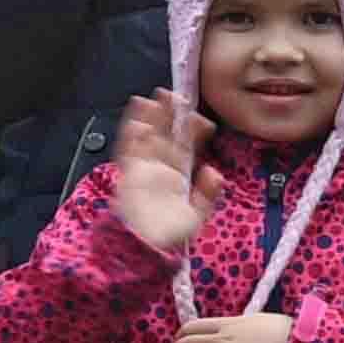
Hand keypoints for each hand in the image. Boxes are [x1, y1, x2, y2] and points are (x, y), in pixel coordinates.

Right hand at [104, 92, 204, 257]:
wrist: (148, 248)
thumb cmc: (170, 234)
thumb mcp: (197, 215)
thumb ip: (207, 194)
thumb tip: (215, 172)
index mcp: (178, 175)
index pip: (187, 146)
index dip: (194, 132)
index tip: (204, 120)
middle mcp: (160, 168)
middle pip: (165, 136)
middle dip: (169, 115)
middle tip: (174, 94)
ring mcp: (143, 170)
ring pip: (145, 139)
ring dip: (148, 119)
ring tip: (152, 99)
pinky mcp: (129, 176)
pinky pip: (128, 152)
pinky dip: (131, 137)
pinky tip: (135, 121)